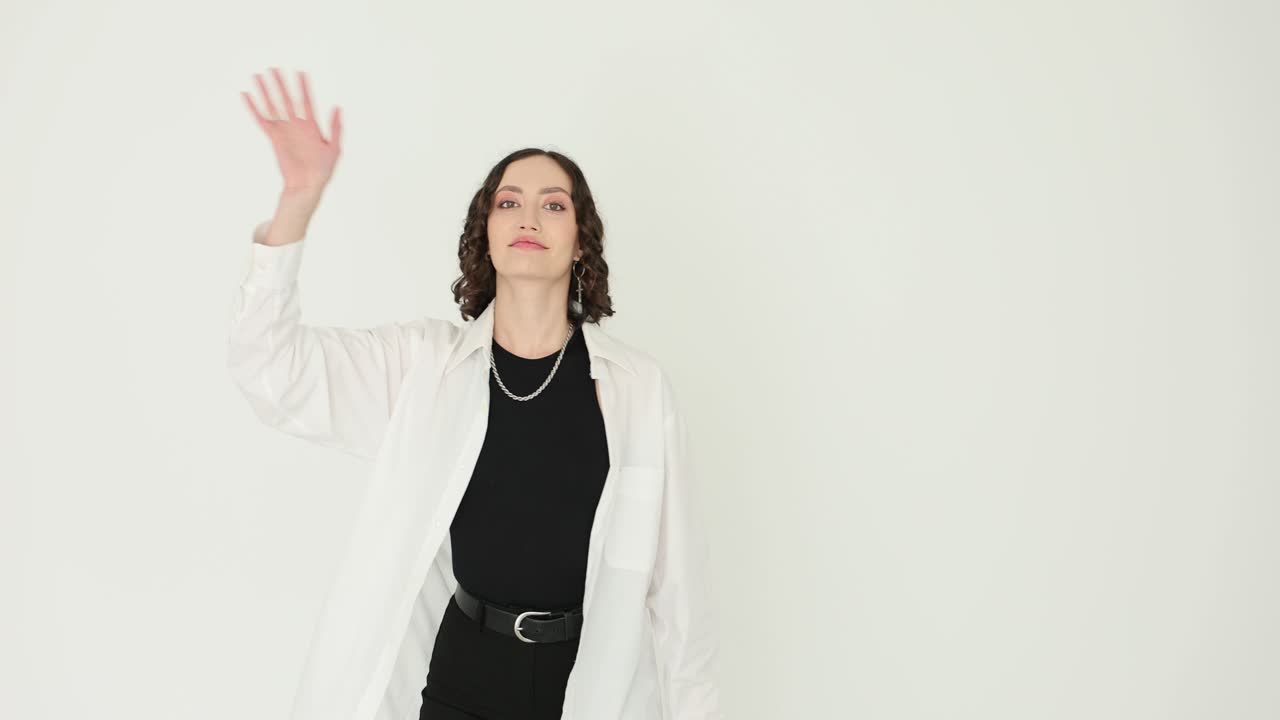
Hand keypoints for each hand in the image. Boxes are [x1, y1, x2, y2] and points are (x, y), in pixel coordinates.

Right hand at [242, 68, 341, 196]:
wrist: (307, 185)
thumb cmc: (323, 170)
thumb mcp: (334, 148)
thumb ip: (335, 127)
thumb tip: (337, 107)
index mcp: (311, 126)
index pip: (306, 101)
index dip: (304, 87)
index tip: (300, 72)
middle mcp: (295, 125)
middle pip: (286, 99)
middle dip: (281, 84)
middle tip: (274, 68)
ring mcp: (283, 130)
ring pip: (272, 105)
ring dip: (265, 91)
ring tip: (258, 75)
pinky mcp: (273, 138)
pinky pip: (261, 120)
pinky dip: (253, 108)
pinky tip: (246, 95)